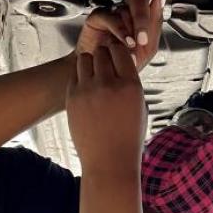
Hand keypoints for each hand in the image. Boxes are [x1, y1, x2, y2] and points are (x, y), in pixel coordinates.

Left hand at [66, 44, 147, 174]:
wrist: (109, 161)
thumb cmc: (128, 137)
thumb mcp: (140, 107)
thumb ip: (131, 84)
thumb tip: (123, 65)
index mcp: (130, 86)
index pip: (121, 51)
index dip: (119, 51)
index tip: (119, 54)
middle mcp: (108, 85)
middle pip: (102, 52)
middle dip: (105, 54)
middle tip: (107, 62)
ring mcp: (88, 90)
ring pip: (85, 59)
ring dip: (91, 62)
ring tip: (96, 73)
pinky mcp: (72, 98)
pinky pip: (75, 75)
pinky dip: (81, 76)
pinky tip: (88, 86)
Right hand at [75, 0, 165, 69]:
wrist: (107, 73)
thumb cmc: (127, 60)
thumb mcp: (148, 47)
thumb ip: (155, 24)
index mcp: (143, 13)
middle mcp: (128, 9)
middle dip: (143, 17)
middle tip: (144, 37)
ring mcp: (113, 11)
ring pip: (125, 8)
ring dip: (132, 28)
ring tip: (134, 45)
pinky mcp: (98, 17)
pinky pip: (111, 17)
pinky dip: (121, 30)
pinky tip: (126, 42)